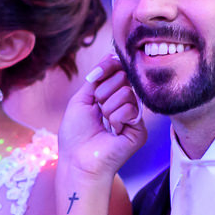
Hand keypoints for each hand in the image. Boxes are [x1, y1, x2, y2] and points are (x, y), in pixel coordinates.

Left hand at [58, 53, 145, 178]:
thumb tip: (110, 54)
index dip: (109, 67)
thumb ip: (96, 77)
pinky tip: (112, 132)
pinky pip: (130, 109)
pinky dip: (116, 119)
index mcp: (110, 96)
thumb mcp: (81, 99)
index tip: (95, 76)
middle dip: (102, 92)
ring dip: (107, 108)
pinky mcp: (140, 129)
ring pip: (126, 92)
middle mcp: (124, 104)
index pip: (118, 70)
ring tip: (103, 124)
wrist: (78, 160)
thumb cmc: (75, 133)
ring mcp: (133, 116)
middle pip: (122, 78)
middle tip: (96, 111)